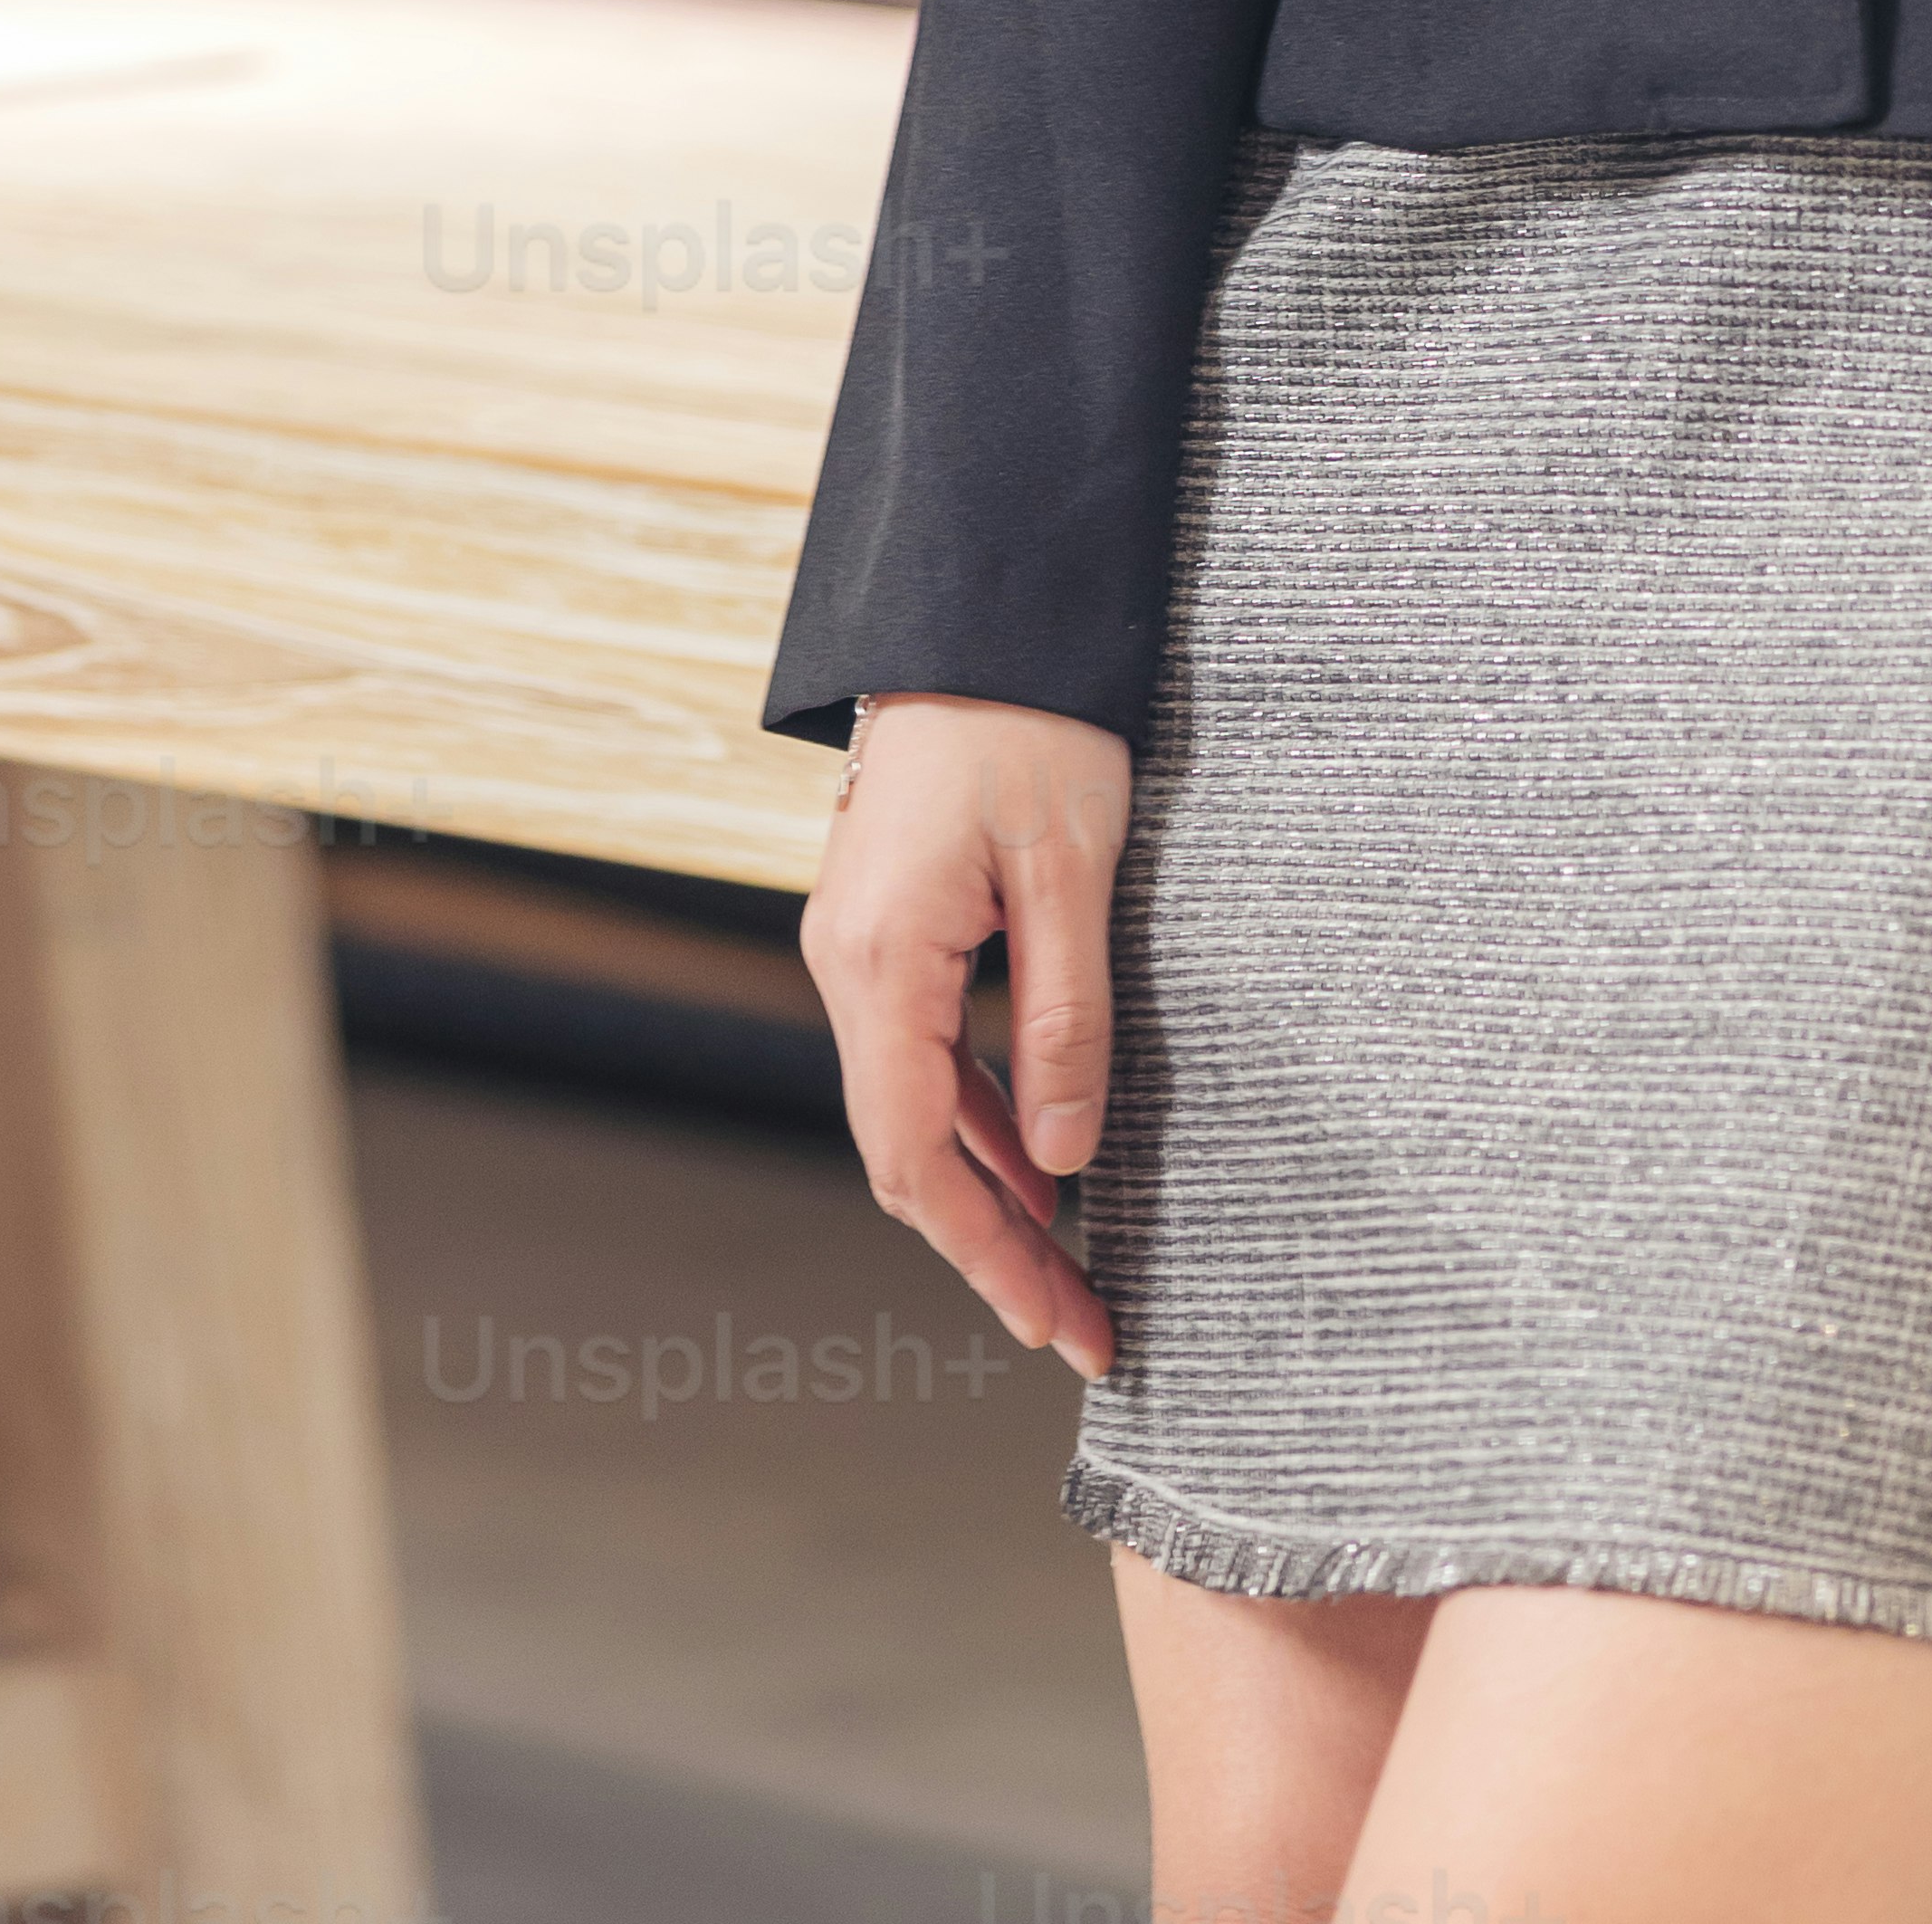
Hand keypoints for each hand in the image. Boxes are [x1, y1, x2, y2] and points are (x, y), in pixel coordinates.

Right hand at [801, 696, 1133, 1374]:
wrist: (981, 604)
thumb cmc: (1032, 722)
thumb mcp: (1072, 874)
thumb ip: (1063, 1021)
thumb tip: (1066, 1165)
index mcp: (879, 962)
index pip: (915, 1161)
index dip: (987, 1258)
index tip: (1060, 1327)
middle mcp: (849, 964)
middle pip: (910, 1152)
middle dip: (994, 1247)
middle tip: (1083, 1323)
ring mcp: (861, 944)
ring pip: (916, 1106)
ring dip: (991, 1187)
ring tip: (1069, 1264)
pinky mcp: (891, 921)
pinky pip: (926, 1049)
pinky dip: (981, 1114)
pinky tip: (1038, 1153)